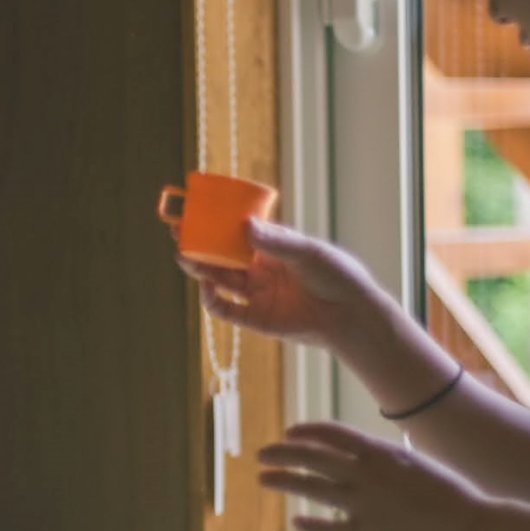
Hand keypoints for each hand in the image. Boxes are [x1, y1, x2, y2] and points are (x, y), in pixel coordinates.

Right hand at [177, 220, 382, 349]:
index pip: (237, 233)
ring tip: (183, 255)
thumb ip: (275, 242)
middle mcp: (261, 270)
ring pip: (219, 279)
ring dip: (199, 268)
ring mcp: (256, 294)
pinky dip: (212, 299)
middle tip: (178, 232)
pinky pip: (225, 309)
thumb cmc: (336, 276)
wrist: (351, 315)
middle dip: (199, 245)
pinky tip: (207, 286)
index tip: (196, 212)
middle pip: (222, 256)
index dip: (216, 225)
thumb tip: (244, 225)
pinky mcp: (256, 318)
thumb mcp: (306, 253)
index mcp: (273, 248)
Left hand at [259, 423, 486, 530]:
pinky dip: (309, 524)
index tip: (289, 432)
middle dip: (283, 452)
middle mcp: (367, 474)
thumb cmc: (452, 496)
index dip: (306, 431)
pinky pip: (328, 528)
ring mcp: (364, 504)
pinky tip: (296, 522)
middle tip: (261, 454)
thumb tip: (365, 456)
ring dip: (283, 480)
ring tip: (263, 478)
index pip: (332, 434)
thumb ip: (386, 461)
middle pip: (312, 456)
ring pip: (310, 487)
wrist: (474, 528)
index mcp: (381, 452)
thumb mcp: (416, 464)